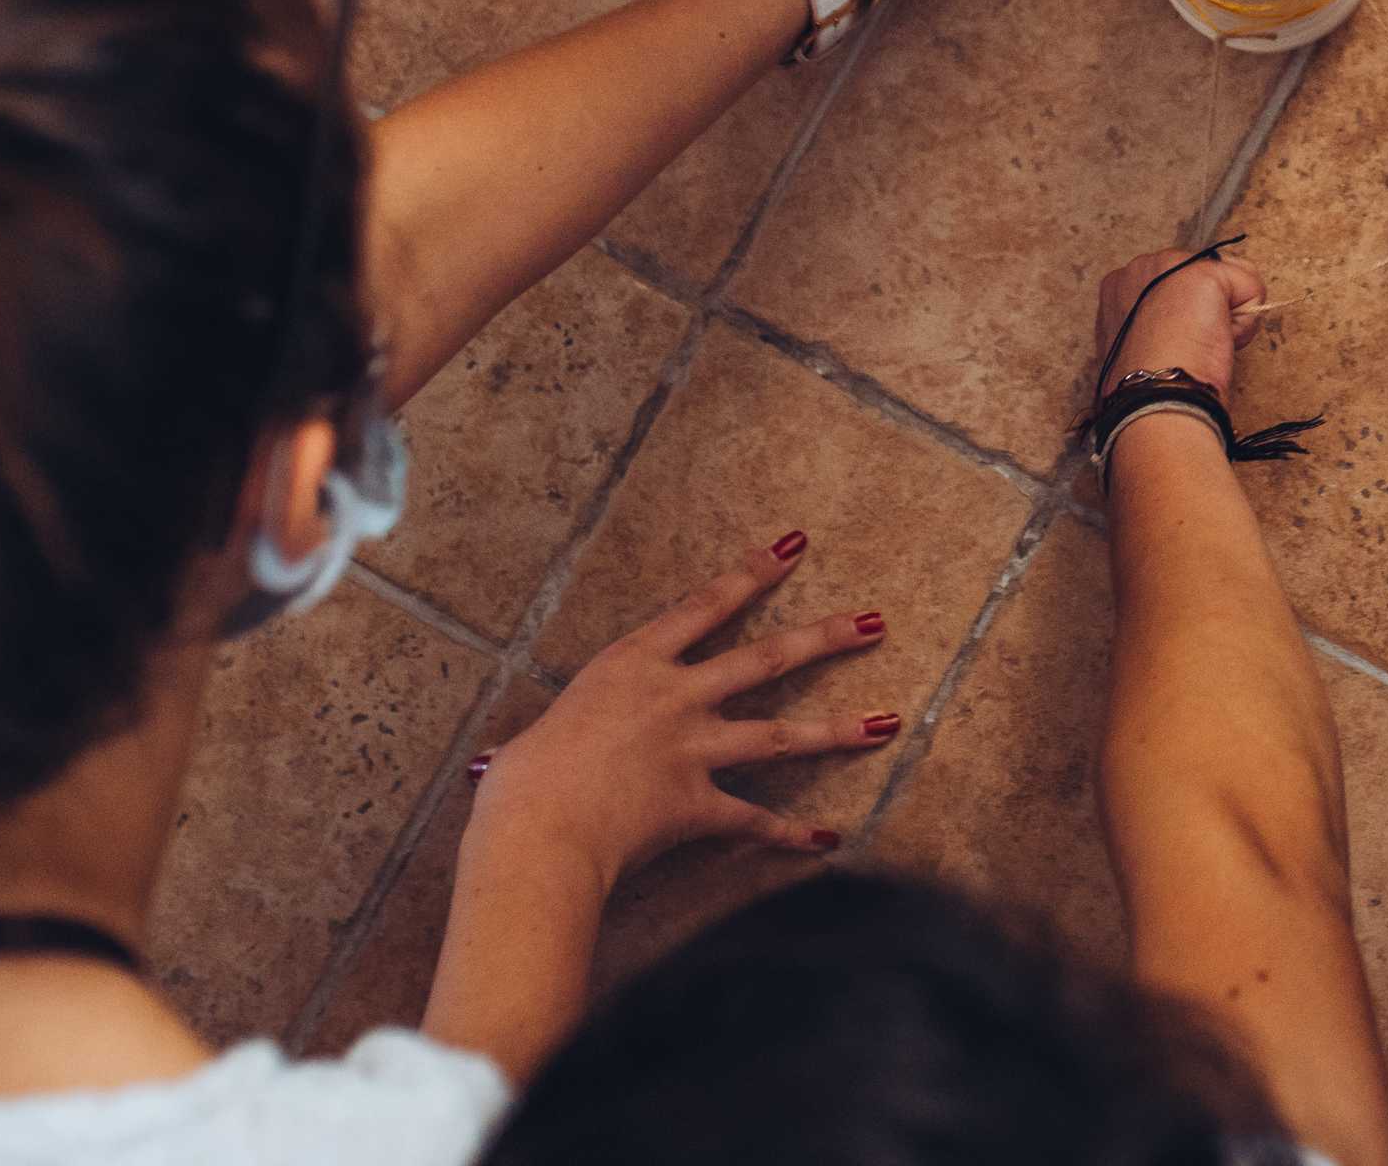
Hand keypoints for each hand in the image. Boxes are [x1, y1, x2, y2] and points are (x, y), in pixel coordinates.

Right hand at [468, 533, 896, 879]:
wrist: (538, 828)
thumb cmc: (520, 783)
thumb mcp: (531, 742)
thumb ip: (540, 745)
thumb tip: (499, 765)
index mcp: (633, 663)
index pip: (704, 606)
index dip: (751, 575)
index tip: (792, 547)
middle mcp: (675, 697)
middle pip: (765, 660)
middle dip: (824, 639)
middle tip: (873, 622)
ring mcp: (694, 749)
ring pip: (780, 735)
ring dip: (837, 729)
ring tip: (888, 721)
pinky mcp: (698, 804)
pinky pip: (754, 821)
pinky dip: (790, 835)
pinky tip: (827, 840)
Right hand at [1092, 245, 1268, 394]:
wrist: (1153, 397)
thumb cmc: (1144, 387)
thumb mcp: (1137, 349)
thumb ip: (1154, 327)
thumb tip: (1182, 330)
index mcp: (1118, 287)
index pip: (1174, 287)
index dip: (1185, 320)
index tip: (1171, 348)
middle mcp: (1139, 267)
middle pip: (1202, 277)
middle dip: (1205, 313)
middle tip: (1186, 349)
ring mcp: (1169, 265)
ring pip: (1229, 282)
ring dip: (1225, 320)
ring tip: (1198, 347)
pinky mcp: (1203, 273)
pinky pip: (1250, 290)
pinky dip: (1244, 325)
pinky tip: (1215, 342)